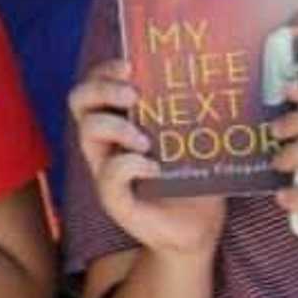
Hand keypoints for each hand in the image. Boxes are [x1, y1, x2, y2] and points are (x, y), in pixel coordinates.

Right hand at [67, 59, 223, 259]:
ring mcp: (106, 170)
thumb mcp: (196, 141)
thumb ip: (195, 114)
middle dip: (102, 88)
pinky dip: (130, 165)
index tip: (131, 64)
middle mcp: (106, 143)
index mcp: (121, 122)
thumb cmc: (197, 182)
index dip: (105, 70)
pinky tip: (155, 169)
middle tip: (133, 94)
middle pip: (79, 100)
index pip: (96, 84)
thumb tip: (218, 75)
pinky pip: (108, 175)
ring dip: (116, 126)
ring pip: (88, 132)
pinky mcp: (114, 200)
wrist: (197, 232)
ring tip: (146, 140)